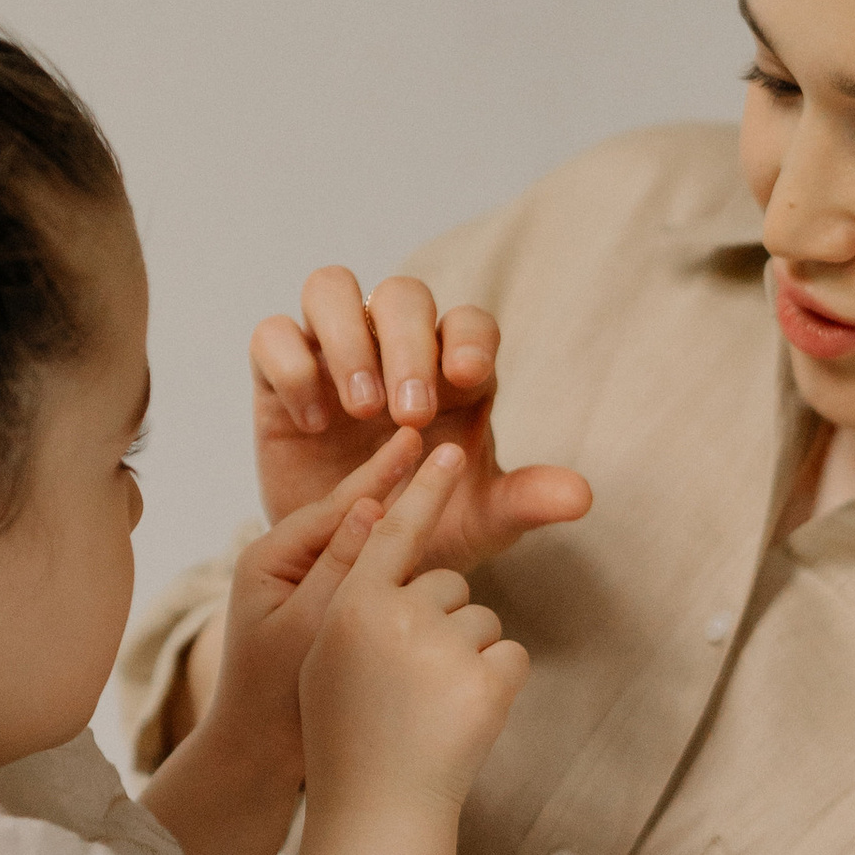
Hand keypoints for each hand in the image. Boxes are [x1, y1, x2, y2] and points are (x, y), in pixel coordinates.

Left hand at [203, 420, 424, 780]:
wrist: (257, 760)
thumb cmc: (273, 700)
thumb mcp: (307, 626)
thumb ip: (338, 569)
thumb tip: (370, 508)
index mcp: (269, 559)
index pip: (337, 506)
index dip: (381, 474)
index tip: (418, 440)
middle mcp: (283, 563)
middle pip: (348, 513)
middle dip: (387, 478)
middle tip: (427, 437)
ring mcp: (302, 586)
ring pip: (359, 540)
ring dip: (393, 509)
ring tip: (428, 470)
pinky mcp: (322, 611)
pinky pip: (364, 569)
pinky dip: (392, 551)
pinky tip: (421, 537)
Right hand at [251, 268, 590, 570]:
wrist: (345, 565)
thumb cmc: (421, 529)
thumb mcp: (477, 523)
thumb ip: (522, 502)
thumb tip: (581, 497)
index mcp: (453, 369)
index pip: (468, 324)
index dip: (469, 339)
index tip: (467, 378)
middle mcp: (394, 346)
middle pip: (402, 296)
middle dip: (409, 345)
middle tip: (409, 415)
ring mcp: (332, 354)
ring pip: (330, 290)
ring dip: (347, 339)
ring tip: (360, 407)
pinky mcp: (278, 376)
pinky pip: (273, 337)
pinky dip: (291, 368)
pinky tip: (311, 425)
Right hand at [298, 438, 527, 810]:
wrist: (375, 814)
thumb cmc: (345, 735)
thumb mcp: (328, 660)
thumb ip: (357, 600)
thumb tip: (384, 532)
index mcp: (350, 606)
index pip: (392, 530)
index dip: (421, 487)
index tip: (448, 446)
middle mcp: (395, 617)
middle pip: (448, 584)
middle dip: (442, 624)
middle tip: (412, 685)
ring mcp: (443, 650)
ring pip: (482, 621)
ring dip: (469, 659)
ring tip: (433, 709)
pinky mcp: (488, 683)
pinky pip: (511, 657)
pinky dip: (496, 687)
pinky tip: (463, 722)